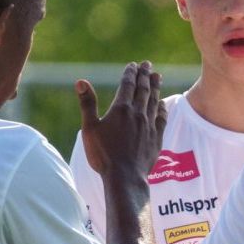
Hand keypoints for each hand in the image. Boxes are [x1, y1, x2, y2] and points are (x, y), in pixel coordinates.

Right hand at [76, 62, 166, 182]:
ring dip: (156, 88)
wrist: (125, 178)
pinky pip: (161, 119)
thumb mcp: (90, 128)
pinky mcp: (156, 139)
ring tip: (157, 77)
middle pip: (144, 90)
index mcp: (121, 109)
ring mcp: (149, 126)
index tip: (134, 65)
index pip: (128, 85)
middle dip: (145, 76)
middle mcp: (138, 115)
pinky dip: (161, 108)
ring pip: (154, 102)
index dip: (131, 73)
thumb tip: (81, 81)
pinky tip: (162, 104)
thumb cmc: (104, 154)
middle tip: (148, 65)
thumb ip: (87, 104)